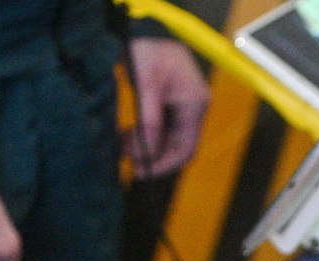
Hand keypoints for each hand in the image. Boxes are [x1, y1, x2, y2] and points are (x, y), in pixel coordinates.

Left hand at [125, 37, 209, 178]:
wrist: (145, 29)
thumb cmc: (148, 51)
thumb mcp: (147, 86)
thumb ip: (150, 122)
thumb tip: (148, 154)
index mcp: (195, 104)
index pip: (186, 147)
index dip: (165, 164)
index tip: (142, 172)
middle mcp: (195, 107)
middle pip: (179, 146)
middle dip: (155, 156)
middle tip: (130, 163)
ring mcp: (186, 105)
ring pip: (170, 138)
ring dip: (148, 146)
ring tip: (123, 147)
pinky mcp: (174, 102)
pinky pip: (164, 127)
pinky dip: (148, 134)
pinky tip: (129, 136)